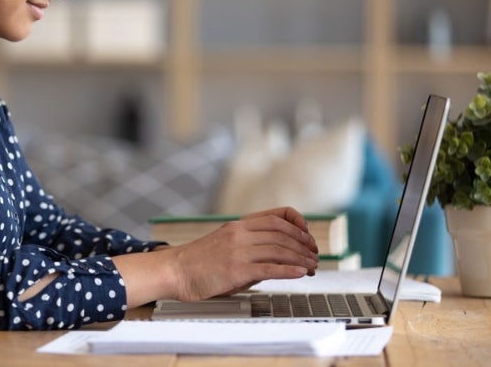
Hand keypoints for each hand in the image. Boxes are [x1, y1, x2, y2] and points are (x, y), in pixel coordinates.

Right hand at [165, 206, 318, 300]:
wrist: (175, 271)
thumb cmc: (199, 261)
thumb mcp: (225, 244)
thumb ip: (251, 246)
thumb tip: (278, 257)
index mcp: (238, 224)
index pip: (278, 216)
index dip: (299, 225)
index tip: (308, 238)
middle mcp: (240, 233)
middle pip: (283, 233)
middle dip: (305, 246)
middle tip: (314, 257)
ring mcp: (238, 250)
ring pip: (280, 249)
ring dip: (301, 259)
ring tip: (312, 268)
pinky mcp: (236, 269)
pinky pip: (270, 268)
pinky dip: (290, 270)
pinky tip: (300, 274)